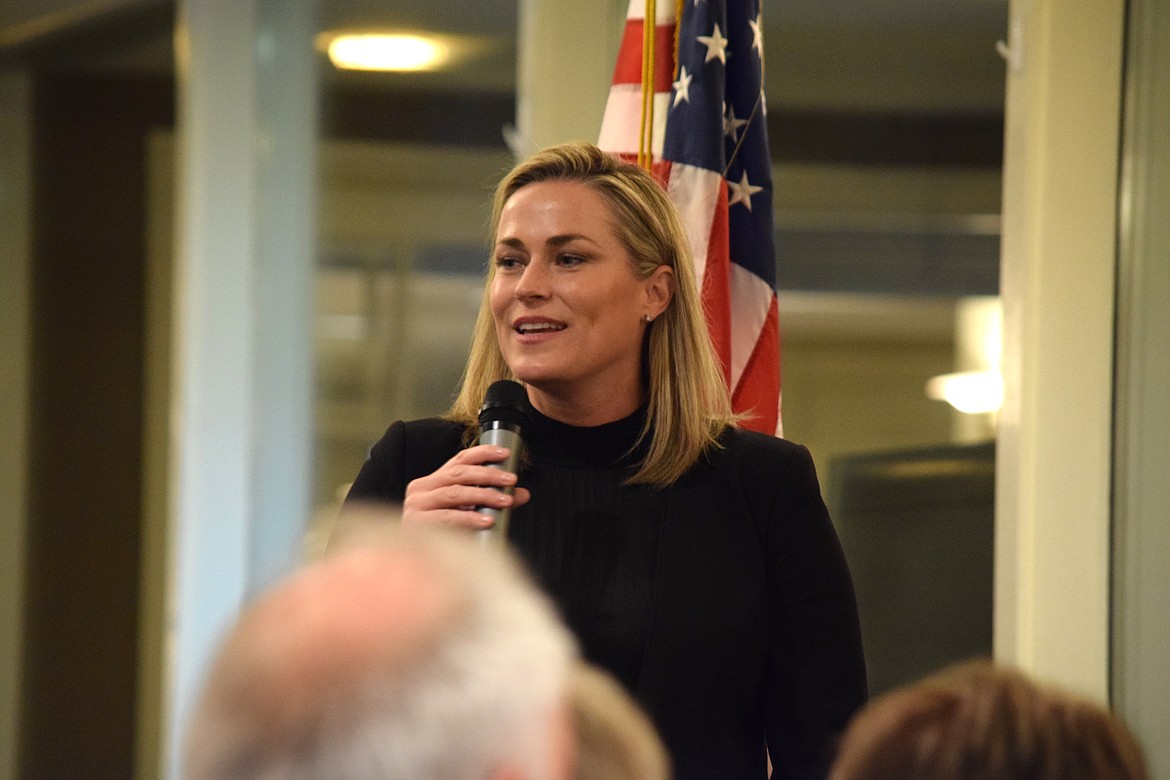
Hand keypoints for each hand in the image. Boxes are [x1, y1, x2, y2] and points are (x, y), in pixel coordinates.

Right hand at [401, 445, 530, 530]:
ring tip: (505, 500)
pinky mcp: (417, 524)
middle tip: (511, 480)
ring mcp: (417, 505)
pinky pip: (448, 518)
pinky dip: (470, 518)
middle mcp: (422, 488)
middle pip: (459, 473)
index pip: (460, 459)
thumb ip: (493, 500)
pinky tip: (487, 520)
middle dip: (488, 475)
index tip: (505, 454)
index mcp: (433, 481)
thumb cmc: (445, 533)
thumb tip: (522, 494)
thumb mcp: (470, 511)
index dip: (483, 453)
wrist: (420, 564)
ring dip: (484, 495)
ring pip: (455, 493)